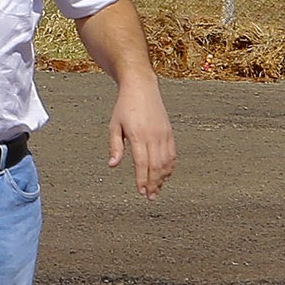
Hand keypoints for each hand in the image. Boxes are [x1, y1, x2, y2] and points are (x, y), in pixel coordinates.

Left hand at [108, 79, 176, 196]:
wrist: (141, 87)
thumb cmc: (124, 106)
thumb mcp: (114, 125)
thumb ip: (115, 146)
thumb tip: (113, 165)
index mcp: (138, 135)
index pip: (142, 163)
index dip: (142, 179)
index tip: (141, 192)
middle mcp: (153, 136)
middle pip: (156, 165)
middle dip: (153, 183)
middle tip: (150, 197)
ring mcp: (163, 134)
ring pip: (166, 161)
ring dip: (163, 178)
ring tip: (157, 190)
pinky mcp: (169, 132)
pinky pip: (172, 154)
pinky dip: (169, 167)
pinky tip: (165, 176)